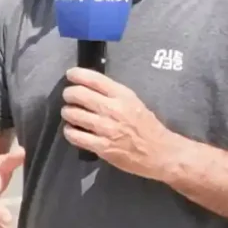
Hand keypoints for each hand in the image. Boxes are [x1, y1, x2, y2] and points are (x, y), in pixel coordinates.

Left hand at [61, 67, 177, 180]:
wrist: (160, 152)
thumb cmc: (147, 125)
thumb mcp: (133, 101)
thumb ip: (112, 94)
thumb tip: (89, 86)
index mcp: (122, 95)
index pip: (93, 79)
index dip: (77, 74)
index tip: (70, 75)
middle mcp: (112, 109)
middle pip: (78, 94)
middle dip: (68, 94)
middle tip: (68, 97)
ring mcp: (106, 128)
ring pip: (73, 114)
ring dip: (67, 112)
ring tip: (69, 114)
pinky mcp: (102, 147)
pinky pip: (75, 136)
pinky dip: (69, 131)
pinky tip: (72, 130)